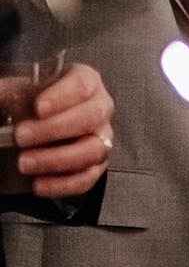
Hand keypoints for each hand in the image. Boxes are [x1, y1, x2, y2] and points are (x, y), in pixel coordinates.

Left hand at [14, 61, 113, 198]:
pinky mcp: (95, 166)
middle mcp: (99, 108)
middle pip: (92, 117)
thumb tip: (1, 97)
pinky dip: (63, 184)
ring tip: (25, 163)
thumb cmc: (30, 103)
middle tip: (21, 136)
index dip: (62, 96)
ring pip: (94, 150)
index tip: (38, 108)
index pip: (83, 84)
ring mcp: (101, 138)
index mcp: (85, 81)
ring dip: (58, 159)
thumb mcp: (17, 90)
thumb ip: (8, 92)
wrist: (33, 126)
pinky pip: (88, 178)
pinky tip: (39, 184)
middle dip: (55, 129)